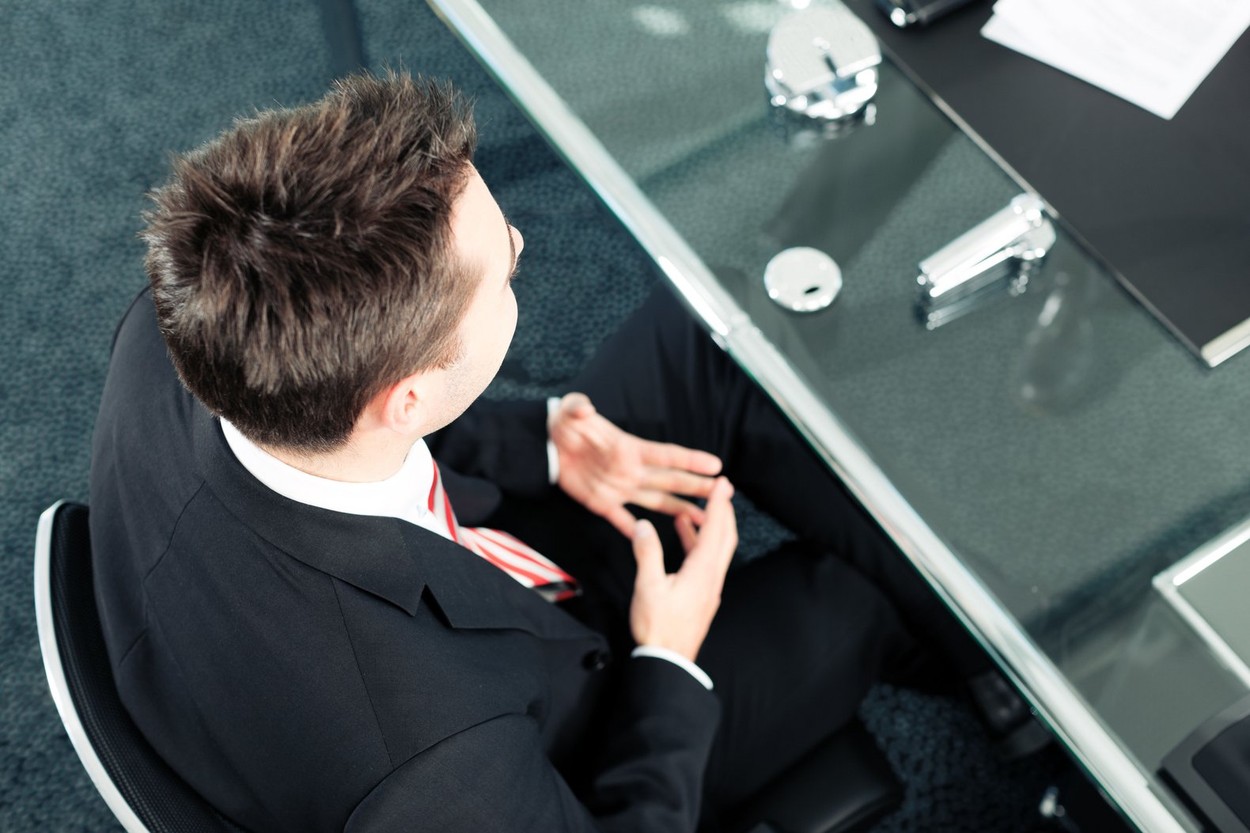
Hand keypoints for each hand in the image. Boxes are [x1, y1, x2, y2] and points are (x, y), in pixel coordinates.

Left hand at [548, 393, 722, 537]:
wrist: (547, 445)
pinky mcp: (601, 503)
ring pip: (656, 502)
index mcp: (629, 448)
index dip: (690, 460)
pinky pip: (620, 520)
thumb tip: (584, 407)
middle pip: (670, 481)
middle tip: (722, 494)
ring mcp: (619, 488)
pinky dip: (632, 530)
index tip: (715, 465)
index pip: (666, 455)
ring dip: (678, 510)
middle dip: (696, 487)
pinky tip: (648, 540)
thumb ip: (578, 408)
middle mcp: (631, 470)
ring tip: (703, 520)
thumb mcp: (570, 410)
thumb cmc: (564, 423)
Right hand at [629, 477, 737, 661]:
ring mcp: (709, 588)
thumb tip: (644, 525)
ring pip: (717, 550)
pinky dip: (699, 544)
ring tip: (694, 510)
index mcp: (702, 571)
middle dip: (723, 512)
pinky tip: (684, 541)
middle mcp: (711, 578)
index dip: (719, 505)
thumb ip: (647, 553)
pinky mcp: (702, 596)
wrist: (668, 660)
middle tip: (719, 490)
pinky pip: (707, 562)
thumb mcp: (648, 587)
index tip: (722, 484)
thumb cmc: (658, 627)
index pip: (715, 530)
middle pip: (725, 537)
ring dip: (710, 527)